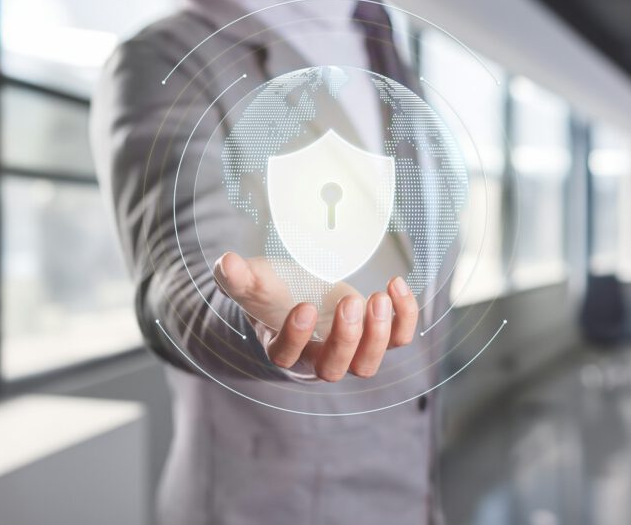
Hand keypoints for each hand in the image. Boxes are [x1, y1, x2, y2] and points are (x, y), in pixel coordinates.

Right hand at [212, 252, 417, 380]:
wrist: (302, 298)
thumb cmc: (276, 295)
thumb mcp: (256, 283)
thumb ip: (239, 277)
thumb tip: (226, 262)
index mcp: (284, 349)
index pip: (286, 356)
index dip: (295, 337)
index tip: (303, 306)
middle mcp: (318, 357)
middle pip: (332, 368)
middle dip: (344, 338)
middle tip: (350, 302)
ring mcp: (351, 350)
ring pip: (367, 364)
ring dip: (377, 334)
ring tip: (379, 298)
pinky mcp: (377, 336)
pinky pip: (398, 339)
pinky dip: (404, 317)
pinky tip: (397, 286)